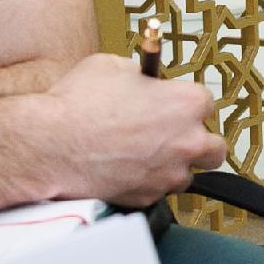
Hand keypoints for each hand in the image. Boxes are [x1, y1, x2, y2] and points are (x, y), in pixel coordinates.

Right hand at [22, 55, 224, 208]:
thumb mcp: (112, 66)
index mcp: (186, 103)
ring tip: (143, 154)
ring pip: (186, 174)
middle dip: (197, 140)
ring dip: (172, 165)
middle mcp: (187, 141)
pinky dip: (147, 182)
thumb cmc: (77, 105)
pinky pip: (158, 191)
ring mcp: (170, 174)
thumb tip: (144, 81)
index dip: (183, 102)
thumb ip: (140, 75)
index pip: (206, 103)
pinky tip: (124, 169)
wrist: (49, 145)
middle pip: (214, 147)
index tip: (170, 103)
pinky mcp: (149, 197)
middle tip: (174, 134)